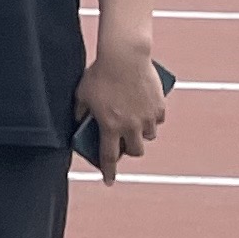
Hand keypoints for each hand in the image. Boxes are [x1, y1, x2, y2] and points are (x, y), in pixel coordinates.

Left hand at [74, 38, 167, 180]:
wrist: (125, 56)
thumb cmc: (100, 73)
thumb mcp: (82, 94)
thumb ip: (80, 111)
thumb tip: (78, 122)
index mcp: (110, 126)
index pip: (109, 157)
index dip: (108, 171)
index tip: (109, 181)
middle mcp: (131, 126)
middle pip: (135, 151)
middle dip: (129, 150)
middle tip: (123, 142)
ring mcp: (147, 117)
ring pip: (148, 136)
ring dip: (141, 134)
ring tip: (134, 124)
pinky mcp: (159, 106)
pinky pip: (158, 120)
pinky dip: (153, 119)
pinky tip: (146, 111)